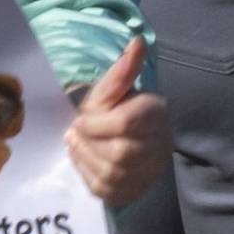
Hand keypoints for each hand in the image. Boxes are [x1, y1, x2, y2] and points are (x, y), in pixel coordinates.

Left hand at [64, 39, 169, 206]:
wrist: (136, 140)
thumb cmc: (121, 107)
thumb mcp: (117, 87)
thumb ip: (123, 69)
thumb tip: (136, 41)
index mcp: (156, 114)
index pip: (126, 123)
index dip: (97, 123)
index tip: (81, 118)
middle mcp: (159, 146)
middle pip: (120, 153)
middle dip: (90, 143)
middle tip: (75, 132)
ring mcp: (149, 173)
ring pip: (113, 173)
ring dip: (85, 158)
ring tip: (75, 143)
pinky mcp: (134, 192)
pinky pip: (107, 191)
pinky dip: (87, 175)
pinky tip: (81, 159)